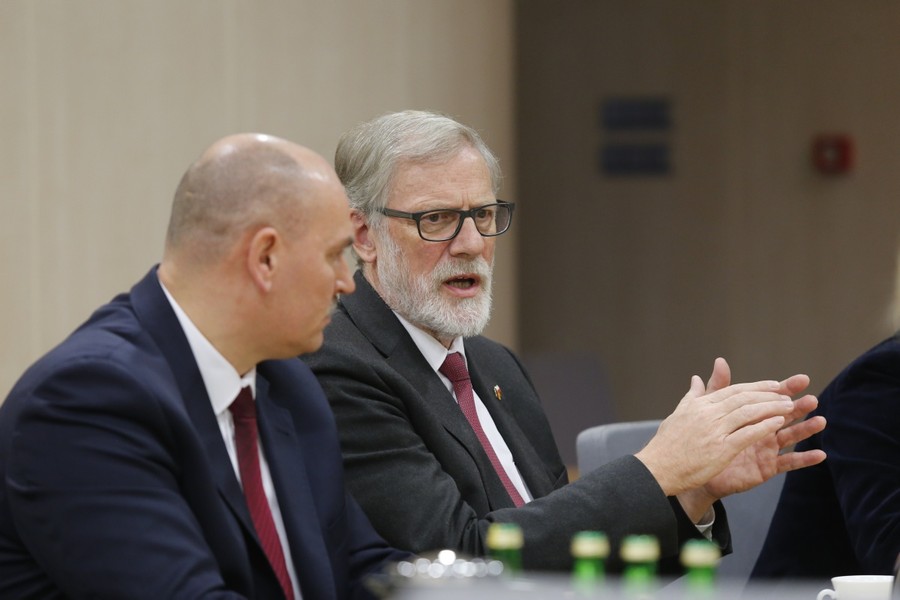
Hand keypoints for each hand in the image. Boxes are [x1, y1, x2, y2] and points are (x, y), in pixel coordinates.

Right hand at [635, 358, 797, 498]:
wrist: (658, 468)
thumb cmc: (667, 443)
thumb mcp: (679, 413)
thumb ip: (692, 396)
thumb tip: (696, 378)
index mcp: (700, 404)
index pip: (733, 390)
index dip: (755, 386)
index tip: (774, 384)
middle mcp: (708, 413)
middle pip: (744, 399)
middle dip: (768, 395)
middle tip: (788, 393)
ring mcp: (715, 431)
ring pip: (749, 413)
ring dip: (771, 408)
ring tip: (789, 406)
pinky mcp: (721, 449)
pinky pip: (748, 434)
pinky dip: (764, 426)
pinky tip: (778, 424)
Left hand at [700, 375, 825, 499]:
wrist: (697, 466)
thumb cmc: (707, 438)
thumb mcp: (712, 410)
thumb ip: (719, 387)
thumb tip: (720, 361)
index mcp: (752, 415)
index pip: (772, 398)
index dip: (787, 388)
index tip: (802, 379)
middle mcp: (763, 429)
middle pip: (785, 415)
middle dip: (799, 407)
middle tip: (812, 399)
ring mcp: (767, 448)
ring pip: (791, 436)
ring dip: (806, 429)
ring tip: (820, 421)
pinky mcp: (767, 466)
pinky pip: (789, 463)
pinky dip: (805, 459)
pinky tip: (820, 454)